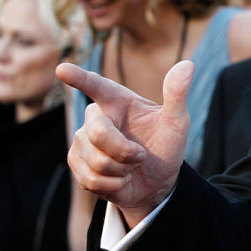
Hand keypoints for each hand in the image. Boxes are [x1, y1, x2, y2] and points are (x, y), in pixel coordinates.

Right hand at [56, 60, 193, 224]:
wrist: (157, 181)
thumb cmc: (165, 146)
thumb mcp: (177, 122)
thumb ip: (177, 94)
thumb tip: (188, 65)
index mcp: (117, 101)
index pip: (96, 86)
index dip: (79, 78)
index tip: (62, 69)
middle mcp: (96, 117)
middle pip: (98, 133)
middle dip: (125, 152)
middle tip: (142, 156)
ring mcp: (82, 140)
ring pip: (96, 161)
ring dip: (122, 171)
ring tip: (130, 166)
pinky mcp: (76, 162)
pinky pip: (91, 179)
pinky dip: (113, 185)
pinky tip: (120, 179)